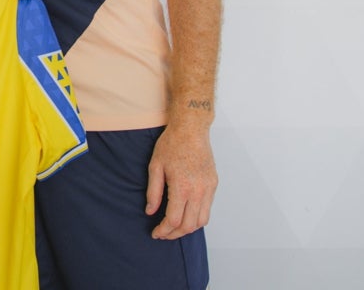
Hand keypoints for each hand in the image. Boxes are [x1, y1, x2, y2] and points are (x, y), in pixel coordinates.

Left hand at [146, 124, 217, 239]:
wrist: (191, 129)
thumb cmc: (171, 144)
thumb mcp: (155, 166)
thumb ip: (153, 192)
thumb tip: (150, 211)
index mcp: (182, 187)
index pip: (174, 220)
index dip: (164, 230)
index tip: (156, 233)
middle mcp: (198, 190)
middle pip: (189, 225)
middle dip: (174, 234)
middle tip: (163, 234)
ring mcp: (208, 188)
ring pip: (202, 221)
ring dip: (188, 229)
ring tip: (174, 228)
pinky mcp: (213, 184)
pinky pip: (208, 209)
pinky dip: (197, 218)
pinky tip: (186, 215)